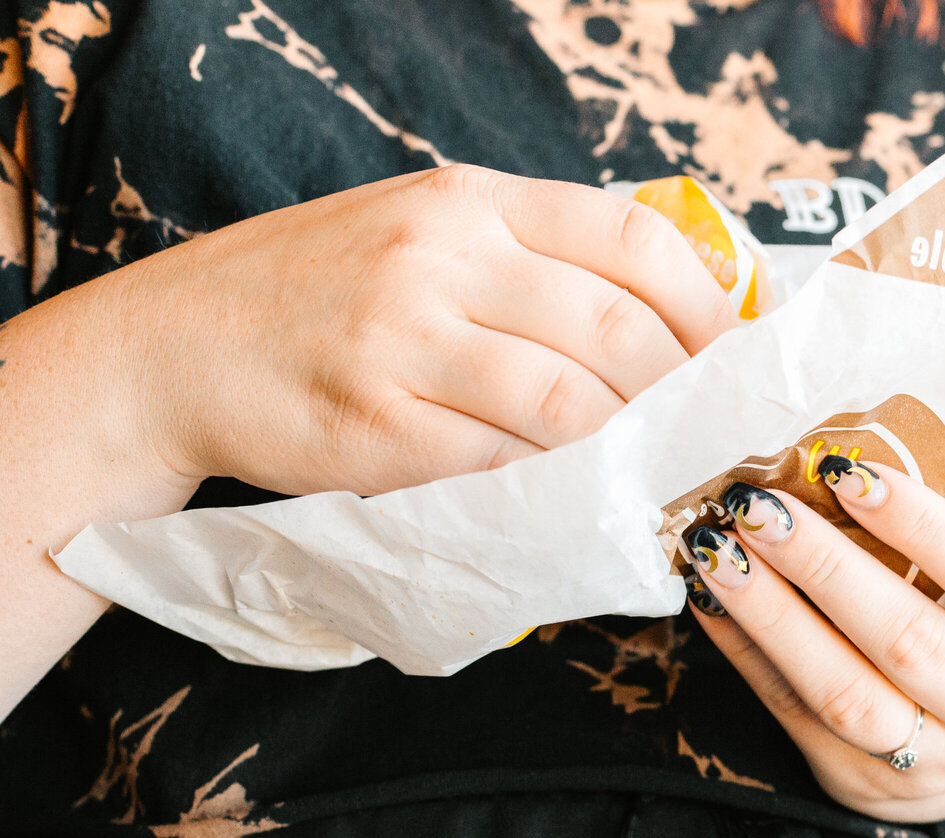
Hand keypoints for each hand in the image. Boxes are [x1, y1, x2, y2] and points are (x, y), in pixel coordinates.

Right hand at [111, 164, 739, 495]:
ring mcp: (403, 343)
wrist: (173, 346)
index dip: (704, 302)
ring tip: (635, 463)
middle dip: (675, 391)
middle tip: (691, 427)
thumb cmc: (320, 291)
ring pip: (571, 404)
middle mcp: (439, 257)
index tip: (726, 352)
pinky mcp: (377, 429)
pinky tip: (560, 485)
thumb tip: (666, 316)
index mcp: (467, 199)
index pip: (631, 235)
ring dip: (621, 445)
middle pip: (616, 329)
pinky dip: (550, 481)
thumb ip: (531, 258)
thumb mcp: (423, 231)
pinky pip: (503, 463)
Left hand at [683, 459, 944, 823]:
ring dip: (770, 615)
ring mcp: (927, 759)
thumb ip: (939, 543)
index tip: (848, 472)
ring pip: (843, 692)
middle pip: (906, 640)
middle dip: (823, 567)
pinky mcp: (860, 782)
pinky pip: (793, 714)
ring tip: (719, 553)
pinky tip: (711, 600)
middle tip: (761, 508)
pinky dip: (745, 652)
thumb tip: (833, 467)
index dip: (921, 523)